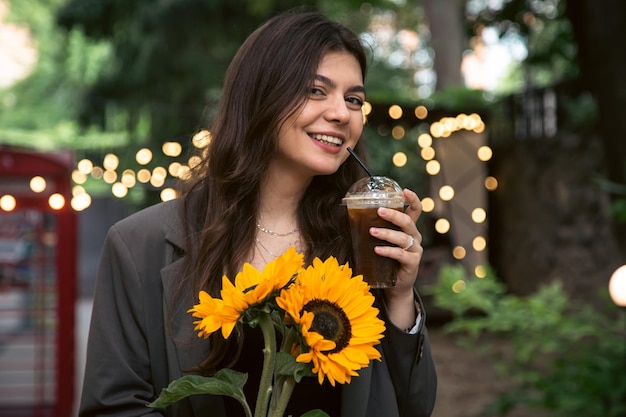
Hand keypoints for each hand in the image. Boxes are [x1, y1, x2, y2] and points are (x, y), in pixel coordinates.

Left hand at [370, 188, 422, 329]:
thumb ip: (375, 228)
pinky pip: (400, 254)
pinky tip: (377, 250)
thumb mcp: (383, 242)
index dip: (412, 199)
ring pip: (403, 238)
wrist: (395, 286)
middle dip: (394, 215)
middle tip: (379, 210)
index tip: (405, 190)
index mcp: (409, 229)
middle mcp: (415, 237)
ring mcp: (415, 250)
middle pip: (408, 222)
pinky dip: (388, 251)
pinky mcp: (412, 263)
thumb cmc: (386, 259)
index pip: (415, 210)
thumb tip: (351, 213)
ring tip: (372, 231)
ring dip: (386, 233)